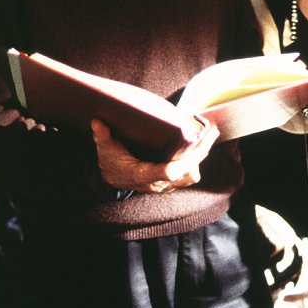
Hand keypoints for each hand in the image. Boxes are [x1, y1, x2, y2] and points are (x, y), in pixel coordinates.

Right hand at [91, 119, 219, 193]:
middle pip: (187, 171)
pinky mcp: (172, 182)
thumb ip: (102, 136)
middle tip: (211, 130)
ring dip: (201, 154)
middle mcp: (158, 182)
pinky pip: (191, 173)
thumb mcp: (105, 149)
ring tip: (209, 132)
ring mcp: (167, 184)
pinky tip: (202, 141)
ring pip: (192, 174)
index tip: (186, 153)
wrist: (113, 180)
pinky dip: (198, 158)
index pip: (164, 173)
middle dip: (200, 150)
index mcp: (142, 174)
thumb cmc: (111, 163)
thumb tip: (97, 122)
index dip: (176, 165)